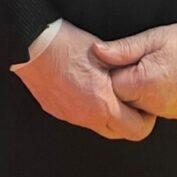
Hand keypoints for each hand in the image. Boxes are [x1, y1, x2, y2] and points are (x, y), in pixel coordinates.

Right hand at [10, 20, 155, 140]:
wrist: (31, 42)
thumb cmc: (66, 43)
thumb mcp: (105, 54)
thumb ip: (124, 72)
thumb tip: (138, 80)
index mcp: (102, 104)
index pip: (136, 130)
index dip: (146, 119)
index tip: (143, 105)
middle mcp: (85, 116)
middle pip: (118, 133)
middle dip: (128, 120)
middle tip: (128, 100)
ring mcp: (69, 115)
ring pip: (97, 125)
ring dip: (105, 114)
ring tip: (104, 91)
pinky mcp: (55, 110)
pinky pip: (77, 116)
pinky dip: (85, 107)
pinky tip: (82, 87)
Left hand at [93, 20, 176, 119]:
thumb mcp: (155, 37)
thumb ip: (123, 48)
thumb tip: (96, 52)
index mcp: (147, 84)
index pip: (109, 86)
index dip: (106, 71)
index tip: (108, 57)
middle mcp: (156, 104)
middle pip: (121, 99)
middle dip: (117, 82)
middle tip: (123, 60)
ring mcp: (169, 112)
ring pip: (136, 105)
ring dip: (133, 89)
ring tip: (142, 65)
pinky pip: (153, 108)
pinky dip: (148, 95)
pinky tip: (156, 75)